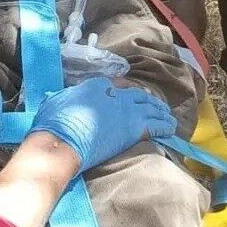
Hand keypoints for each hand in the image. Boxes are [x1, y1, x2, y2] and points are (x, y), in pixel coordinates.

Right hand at [29, 76, 176, 172]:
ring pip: (151, 108)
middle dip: (149, 101)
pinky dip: (165, 126)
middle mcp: (116, 94)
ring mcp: (127, 110)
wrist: (62, 141)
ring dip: (161, 112)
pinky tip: (171, 129)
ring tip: (168, 116)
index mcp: (97, 86)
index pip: (119, 85)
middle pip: (139, 96)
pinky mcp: (134, 128)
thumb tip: (65, 99)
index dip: (128, 91)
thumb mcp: (58, 100)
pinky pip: (156, 125)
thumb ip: (69, 97)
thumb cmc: (54, 123)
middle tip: (156, 106)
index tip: (133, 96)